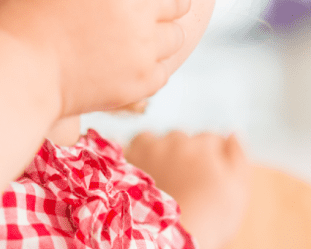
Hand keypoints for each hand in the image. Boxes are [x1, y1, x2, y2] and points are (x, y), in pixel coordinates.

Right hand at [0, 0, 219, 118]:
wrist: (22, 67)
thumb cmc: (30, 13)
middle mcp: (140, 8)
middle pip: (178, 0)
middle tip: (146, 5)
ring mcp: (143, 46)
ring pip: (176, 35)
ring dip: (161, 32)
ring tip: (130, 39)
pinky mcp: (141, 80)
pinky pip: (163, 68)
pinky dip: (150, 63)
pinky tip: (123, 62)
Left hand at [124, 131, 249, 248]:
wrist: (172, 236)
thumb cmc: (210, 217)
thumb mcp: (238, 190)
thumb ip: (237, 156)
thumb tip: (233, 133)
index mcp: (203, 145)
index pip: (211, 139)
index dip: (213, 156)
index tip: (210, 173)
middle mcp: (175, 139)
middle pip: (184, 139)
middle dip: (187, 153)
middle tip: (187, 180)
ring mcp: (151, 146)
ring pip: (159, 139)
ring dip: (161, 151)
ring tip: (165, 177)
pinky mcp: (131, 156)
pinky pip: (134, 144)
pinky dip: (139, 153)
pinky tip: (145, 169)